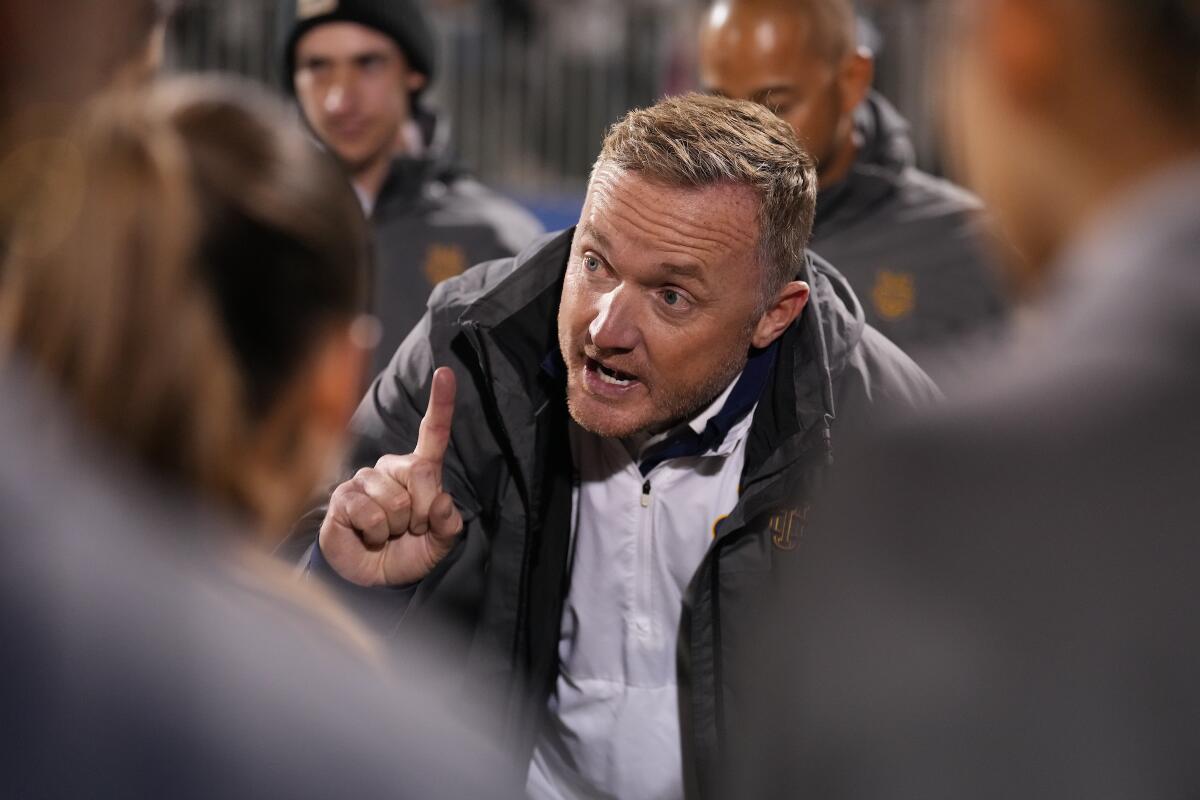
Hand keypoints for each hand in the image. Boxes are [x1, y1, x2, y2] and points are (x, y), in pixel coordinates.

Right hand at [318, 367, 464, 586]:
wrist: (372, 580)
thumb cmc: (407, 553)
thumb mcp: (439, 543)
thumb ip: (449, 525)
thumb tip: (442, 502)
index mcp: (420, 472)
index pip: (433, 434)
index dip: (441, 403)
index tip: (445, 372)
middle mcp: (391, 468)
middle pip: (421, 472)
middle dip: (423, 510)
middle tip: (411, 528)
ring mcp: (365, 480)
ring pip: (395, 499)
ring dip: (396, 527)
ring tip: (386, 534)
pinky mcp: (343, 496)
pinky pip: (370, 513)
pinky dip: (375, 533)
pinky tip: (368, 535)